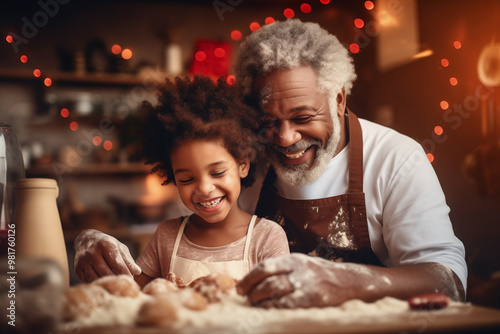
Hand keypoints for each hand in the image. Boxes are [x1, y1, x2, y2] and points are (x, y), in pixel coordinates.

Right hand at [73, 229, 140, 281]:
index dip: (125, 273)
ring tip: (113, 285)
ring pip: (95, 278)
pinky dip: (95, 283)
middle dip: (115, 280)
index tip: (131, 281)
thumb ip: (128, 260)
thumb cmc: (107, 244)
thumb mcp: (119, 248)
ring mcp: (82, 260)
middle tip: (122, 286)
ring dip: (105, 283)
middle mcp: (92, 252)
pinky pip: (87, 280)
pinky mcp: (76, 268)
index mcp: (105, 245)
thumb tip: (138, 272)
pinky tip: (102, 283)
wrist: (85, 239)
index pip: (116, 263)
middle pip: (105, 272)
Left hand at [236, 253, 373, 307]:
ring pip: (275, 291)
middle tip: (245, 296)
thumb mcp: (300, 264)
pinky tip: (268, 310)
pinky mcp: (312, 298)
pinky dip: (274, 307)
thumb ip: (281, 269)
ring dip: (260, 299)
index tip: (240, 287)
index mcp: (293, 259)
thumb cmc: (318, 273)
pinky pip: (287, 304)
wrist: (347, 281)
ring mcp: (305, 284)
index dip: (249, 278)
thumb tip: (255, 279)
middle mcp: (298, 269)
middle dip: (251, 290)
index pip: (265, 266)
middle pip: (267, 279)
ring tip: (254, 304)